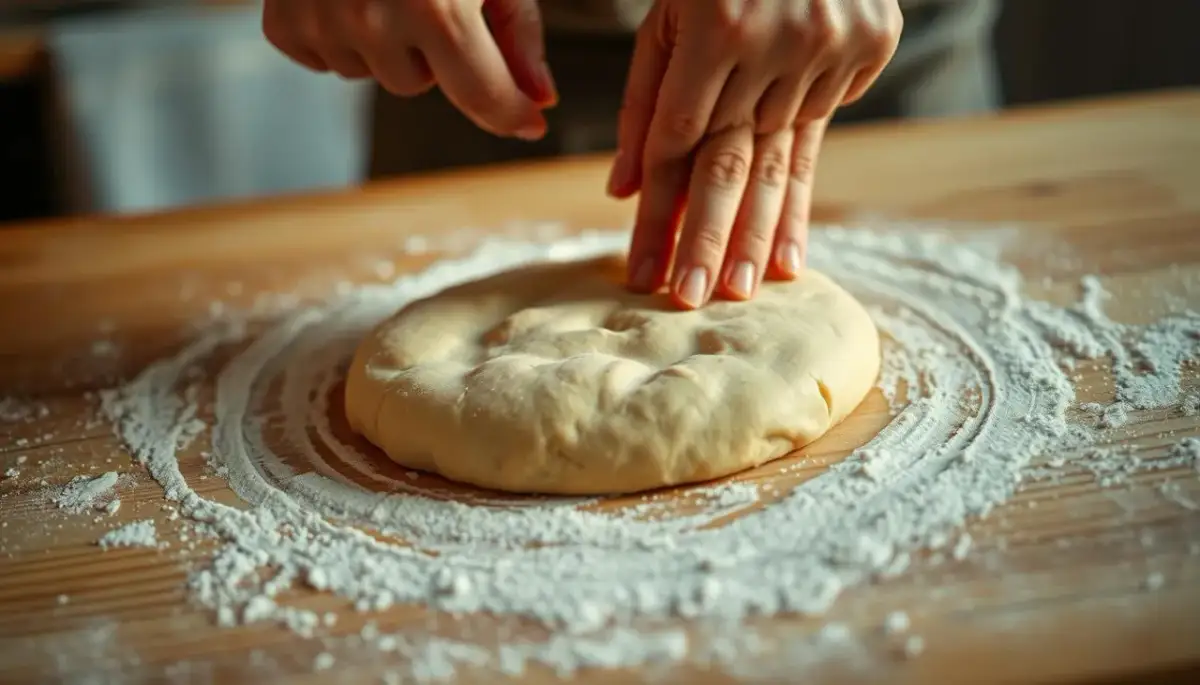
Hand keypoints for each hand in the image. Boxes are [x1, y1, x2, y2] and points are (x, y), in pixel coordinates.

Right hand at [262, 0, 557, 139]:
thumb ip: (517, 34)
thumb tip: (539, 100)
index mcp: (435, 7)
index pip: (482, 96)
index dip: (510, 114)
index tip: (529, 123)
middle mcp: (372, 18)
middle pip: (415, 86)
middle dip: (427, 49)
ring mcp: (321, 21)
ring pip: (369, 73)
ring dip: (381, 40)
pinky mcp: (283, 21)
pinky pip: (323, 59)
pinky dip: (337, 33)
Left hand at [610, 0, 901, 308]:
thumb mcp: (666, 17)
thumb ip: (643, 100)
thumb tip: (621, 189)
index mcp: (717, 21)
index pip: (677, 136)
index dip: (656, 206)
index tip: (637, 264)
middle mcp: (779, 39)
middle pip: (732, 161)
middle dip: (706, 239)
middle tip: (686, 299)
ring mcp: (832, 46)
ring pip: (780, 161)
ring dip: (757, 234)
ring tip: (738, 292)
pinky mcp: (869, 48)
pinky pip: (819, 135)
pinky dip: (800, 199)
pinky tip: (790, 258)